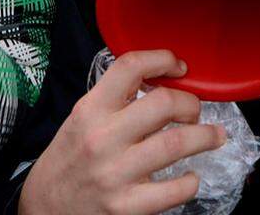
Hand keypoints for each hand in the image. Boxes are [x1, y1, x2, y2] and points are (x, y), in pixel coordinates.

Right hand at [19, 50, 226, 214]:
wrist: (44, 207)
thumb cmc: (68, 159)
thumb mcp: (81, 119)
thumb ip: (113, 100)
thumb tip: (160, 81)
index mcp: (90, 109)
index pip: (130, 67)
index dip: (162, 59)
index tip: (178, 66)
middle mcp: (102, 137)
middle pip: (163, 103)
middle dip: (190, 103)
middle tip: (195, 110)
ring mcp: (115, 173)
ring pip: (176, 144)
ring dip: (205, 137)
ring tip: (214, 135)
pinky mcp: (126, 207)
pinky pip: (173, 191)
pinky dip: (190, 182)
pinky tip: (190, 177)